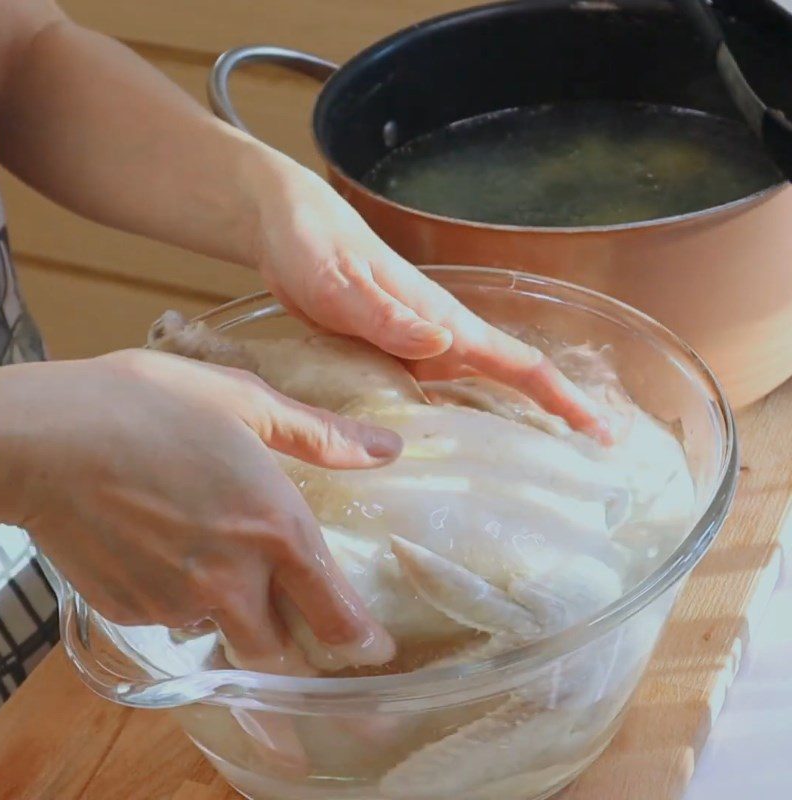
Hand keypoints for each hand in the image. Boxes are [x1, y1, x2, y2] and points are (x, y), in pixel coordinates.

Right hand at [0, 350, 400, 671]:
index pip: (333, 612)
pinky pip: (173, 620)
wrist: (42, 437)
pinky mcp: (130, 612)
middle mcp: (231, 579)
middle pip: (279, 648)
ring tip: (215, 559)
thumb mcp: (244, 401)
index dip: (358, 640)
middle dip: (293, 640)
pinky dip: (182, 599)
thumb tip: (388, 448)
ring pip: (224, 633)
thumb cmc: (147, 404)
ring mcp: (176, 602)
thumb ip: (321, 435)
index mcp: (274, 528)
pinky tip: (165, 550)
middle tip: (292, 612)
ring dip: (234, 615)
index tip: (373, 652)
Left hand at [252, 158, 608, 441]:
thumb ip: (391, 316)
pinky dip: (445, 430)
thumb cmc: (317, 249)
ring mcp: (415, 354)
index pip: (520, 364)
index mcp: (445, 322)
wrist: (287, 231)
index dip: (564, 399)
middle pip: (507, 389)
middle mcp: (440, 341)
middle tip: (575, 474)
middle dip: (546, 425)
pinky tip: (441, 460)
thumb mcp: (346, 286)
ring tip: (521, 481)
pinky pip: (426, 404)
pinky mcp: (388, 362)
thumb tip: (446, 343)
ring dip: (499, 433)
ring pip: (469, 400)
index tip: (600, 433)